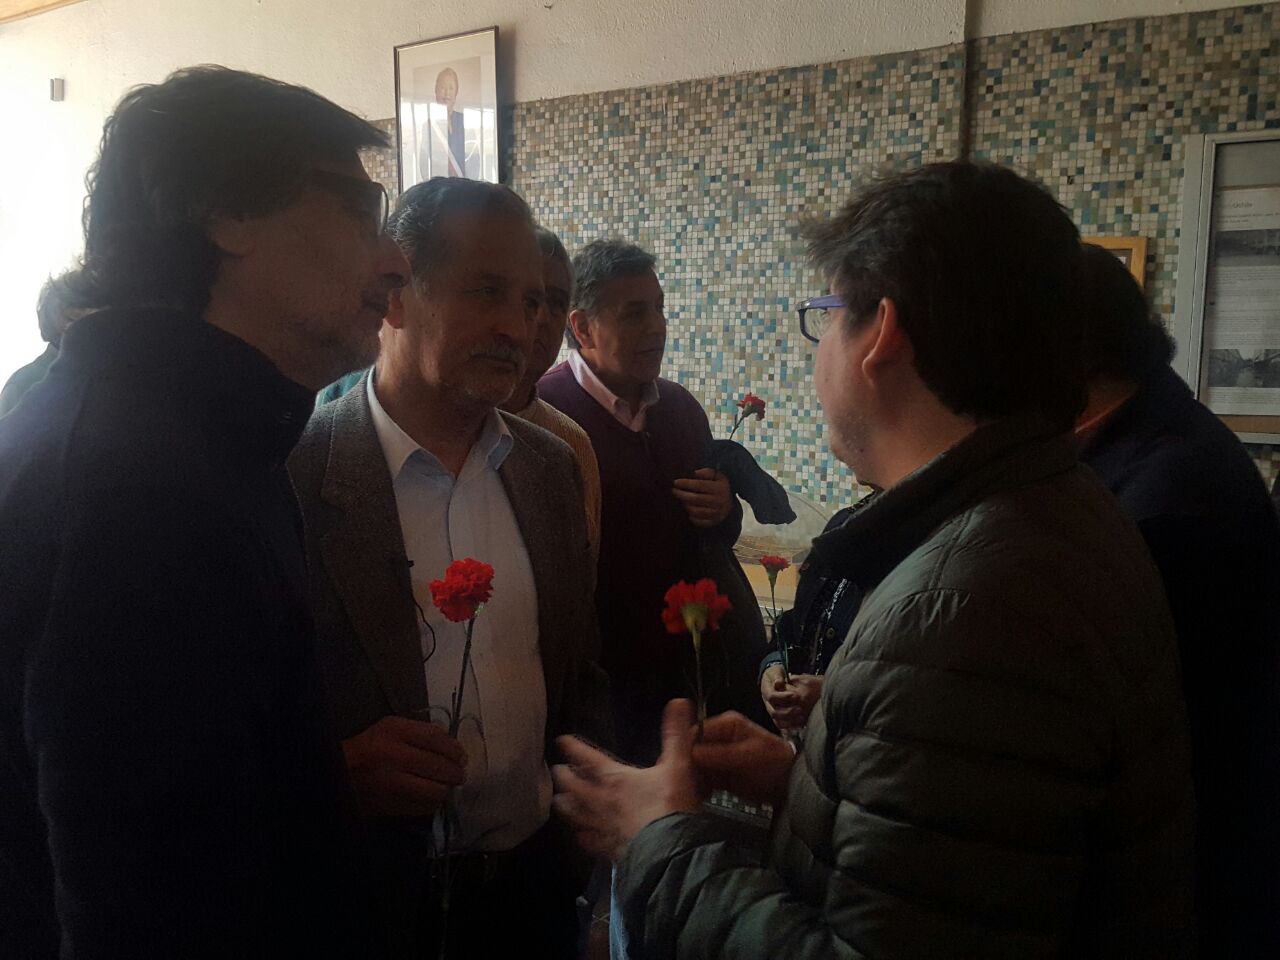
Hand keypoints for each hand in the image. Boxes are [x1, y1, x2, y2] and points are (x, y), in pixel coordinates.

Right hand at [342, 715, 466, 817]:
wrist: (339, 774)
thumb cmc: (368, 747)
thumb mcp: (390, 727)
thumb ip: (420, 731)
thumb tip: (451, 744)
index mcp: (392, 732)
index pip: (434, 738)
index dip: (454, 748)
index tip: (461, 756)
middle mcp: (391, 757)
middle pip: (437, 766)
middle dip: (455, 772)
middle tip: (459, 774)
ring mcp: (389, 784)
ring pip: (432, 791)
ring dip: (445, 789)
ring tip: (446, 786)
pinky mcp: (388, 805)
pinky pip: (421, 807)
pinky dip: (431, 802)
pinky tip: (431, 796)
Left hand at [552, 699, 700, 859]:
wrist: (669, 851)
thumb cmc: (670, 805)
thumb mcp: (677, 766)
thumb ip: (675, 734)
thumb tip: (679, 702)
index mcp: (615, 778)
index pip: (587, 758)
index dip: (573, 748)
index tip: (561, 740)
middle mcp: (600, 801)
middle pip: (572, 787)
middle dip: (563, 777)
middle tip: (556, 771)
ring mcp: (599, 827)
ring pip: (572, 815)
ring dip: (564, 806)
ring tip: (558, 801)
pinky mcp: (605, 850)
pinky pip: (586, 842)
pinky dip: (580, 836)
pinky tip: (579, 836)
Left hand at [673, 468, 732, 527]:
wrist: (729, 505)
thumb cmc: (719, 488)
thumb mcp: (717, 477)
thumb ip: (707, 472)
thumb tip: (695, 473)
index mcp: (720, 488)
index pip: (700, 485)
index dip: (686, 483)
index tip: (675, 482)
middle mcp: (719, 501)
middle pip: (696, 499)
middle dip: (682, 494)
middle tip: (673, 491)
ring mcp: (716, 513)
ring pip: (695, 510)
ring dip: (685, 505)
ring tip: (680, 500)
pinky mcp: (712, 522)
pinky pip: (697, 521)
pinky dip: (690, 516)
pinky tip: (686, 510)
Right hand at [691, 710, 795, 805]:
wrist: (791, 784)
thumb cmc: (775, 762)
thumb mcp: (749, 755)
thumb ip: (721, 754)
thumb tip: (693, 753)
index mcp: (726, 725)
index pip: (696, 732)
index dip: (686, 747)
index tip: (677, 764)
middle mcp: (718, 738)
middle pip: (692, 749)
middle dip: (687, 764)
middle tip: (681, 780)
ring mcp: (717, 757)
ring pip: (694, 765)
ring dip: (691, 777)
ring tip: (689, 790)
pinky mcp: (719, 774)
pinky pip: (702, 779)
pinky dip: (699, 786)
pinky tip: (698, 794)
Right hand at [761, 669, 822, 733]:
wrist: (774, 679)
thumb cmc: (776, 674)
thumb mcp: (776, 671)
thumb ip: (777, 676)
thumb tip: (779, 683)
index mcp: (766, 691)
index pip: (772, 696)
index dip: (783, 697)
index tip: (795, 694)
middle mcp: (767, 703)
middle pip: (774, 712)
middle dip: (788, 712)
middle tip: (800, 709)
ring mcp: (772, 710)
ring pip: (778, 720)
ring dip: (790, 721)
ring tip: (802, 718)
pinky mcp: (777, 716)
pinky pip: (782, 725)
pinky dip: (790, 726)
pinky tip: (800, 724)